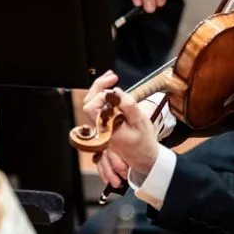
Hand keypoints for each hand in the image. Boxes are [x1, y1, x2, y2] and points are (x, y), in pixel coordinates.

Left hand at [82, 71, 160, 186]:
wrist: (144, 157)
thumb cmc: (144, 141)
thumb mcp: (140, 121)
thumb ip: (128, 105)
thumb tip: (116, 92)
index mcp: (106, 129)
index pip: (91, 107)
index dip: (101, 94)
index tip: (115, 89)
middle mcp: (99, 128)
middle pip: (89, 102)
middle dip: (98, 86)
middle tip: (112, 76)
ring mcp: (100, 127)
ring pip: (92, 104)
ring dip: (100, 89)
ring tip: (112, 78)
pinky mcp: (104, 125)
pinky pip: (99, 108)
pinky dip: (104, 97)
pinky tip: (113, 91)